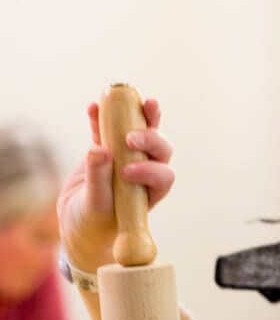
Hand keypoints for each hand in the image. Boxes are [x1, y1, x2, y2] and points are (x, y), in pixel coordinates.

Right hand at [57, 98, 173, 272]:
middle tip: (129, 138)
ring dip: (135, 114)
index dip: (150, 170)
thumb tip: (99, 150)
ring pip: (138, 132)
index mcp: (151, 192)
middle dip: (150, 139)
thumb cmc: (93, 222)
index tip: (127, 172)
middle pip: (159, 149)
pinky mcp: (107, 149)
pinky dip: (101, 117)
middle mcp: (145, 172)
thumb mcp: (94, 206)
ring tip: (125, 96)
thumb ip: (99, 182)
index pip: (162, 176)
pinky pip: (107, 129)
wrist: (77, 221)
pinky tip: (93, 107)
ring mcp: (127, 157)